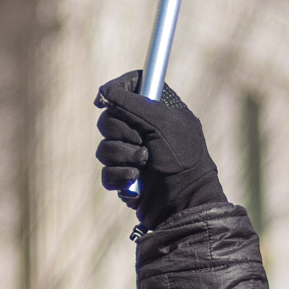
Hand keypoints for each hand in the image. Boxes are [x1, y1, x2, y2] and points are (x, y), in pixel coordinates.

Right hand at [93, 73, 224, 226]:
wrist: (184, 202)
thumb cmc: (182, 160)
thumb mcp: (161, 124)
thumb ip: (131, 103)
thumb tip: (104, 92)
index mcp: (159, 110)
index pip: (133, 85)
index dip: (118, 88)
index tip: (105, 98)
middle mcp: (145, 129)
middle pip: (110, 117)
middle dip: (121, 131)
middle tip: (141, 140)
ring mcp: (134, 154)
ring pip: (105, 146)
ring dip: (122, 155)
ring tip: (142, 164)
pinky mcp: (126, 177)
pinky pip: (106, 171)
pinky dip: (119, 175)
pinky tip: (135, 181)